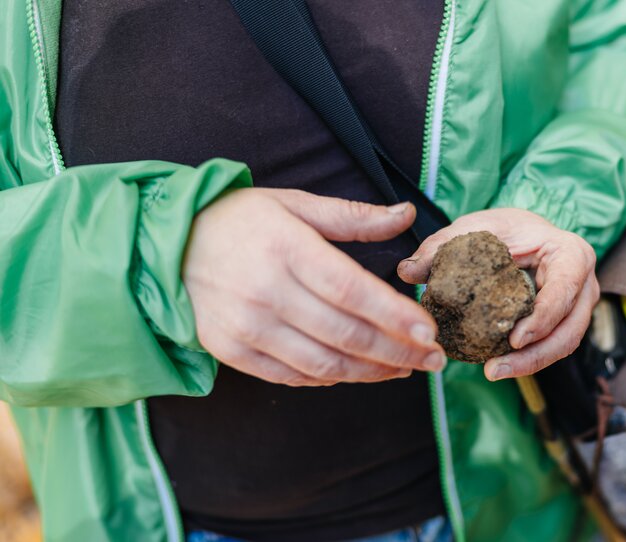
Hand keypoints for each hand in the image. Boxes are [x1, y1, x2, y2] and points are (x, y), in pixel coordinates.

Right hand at [183, 188, 445, 385]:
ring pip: (324, 362)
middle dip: (398, 350)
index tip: (430, 330)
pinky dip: (330, 378)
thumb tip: (406, 214)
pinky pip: (291, 375)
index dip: (395, 315)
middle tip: (433, 358)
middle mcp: (266, 291)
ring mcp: (246, 326)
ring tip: (405, 369)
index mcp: (286, 248)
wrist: (165, 247)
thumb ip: (352, 216)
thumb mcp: (294, 204)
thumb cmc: (238, 220)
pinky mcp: (231, 350)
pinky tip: (357, 372)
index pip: (352, 290)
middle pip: (345, 333)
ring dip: (371, 371)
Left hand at [397, 208, 598, 380]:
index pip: (565, 291)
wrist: (524, 235)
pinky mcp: (563, 324)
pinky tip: (496, 366)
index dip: (544, 318)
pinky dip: (526, 360)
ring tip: (492, 372)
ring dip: (529, 364)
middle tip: (495, 369)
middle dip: (535, 356)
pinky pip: (550, 348)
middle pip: (569, 330)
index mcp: (571, 255)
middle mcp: (583, 285)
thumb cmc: (505, 229)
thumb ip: (442, 246)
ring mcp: (577, 308)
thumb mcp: (475, 228)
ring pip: (562, 345)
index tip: (515, 338)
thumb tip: (408, 271)